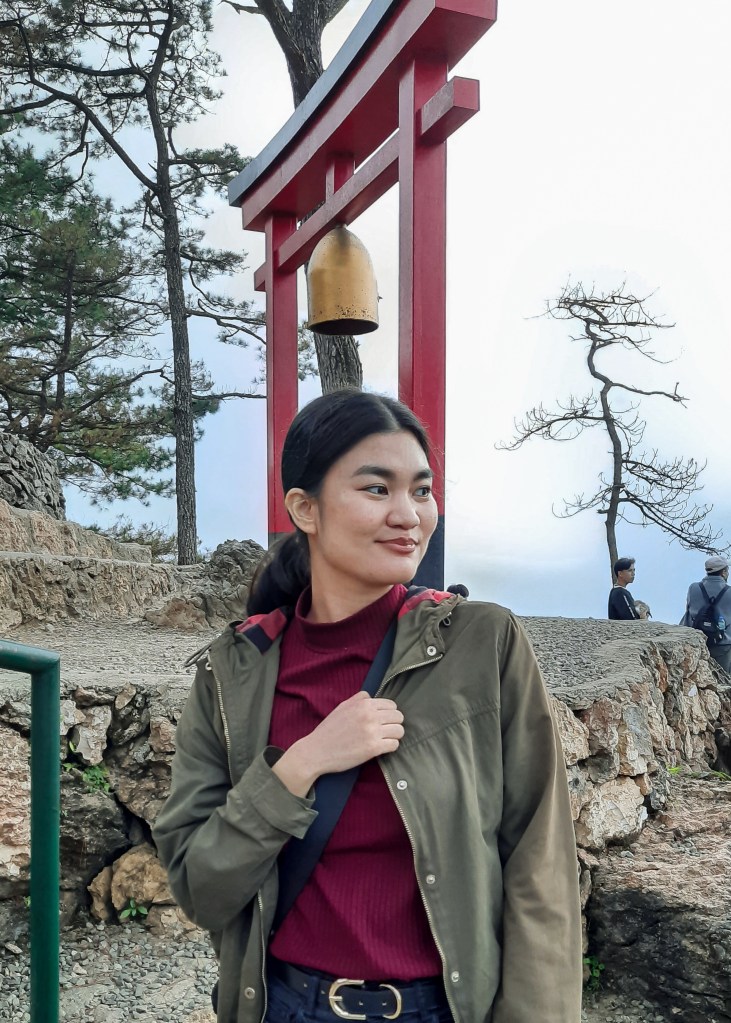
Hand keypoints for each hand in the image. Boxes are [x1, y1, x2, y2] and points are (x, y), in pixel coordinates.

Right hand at [272, 691, 403, 795]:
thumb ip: (358, 699)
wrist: (317, 751)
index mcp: (363, 704)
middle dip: (394, 724)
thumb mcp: (342, 707)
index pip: (392, 705)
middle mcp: (370, 716)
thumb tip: (370, 695)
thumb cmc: (329, 730)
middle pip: (399, 717)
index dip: (389, 714)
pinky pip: (394, 745)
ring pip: (399, 731)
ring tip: (384, 740)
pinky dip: (390, 747)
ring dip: (394, 736)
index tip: (383, 721)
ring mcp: (372, 732)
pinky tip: (381, 748)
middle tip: (384, 731)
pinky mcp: (373, 749)